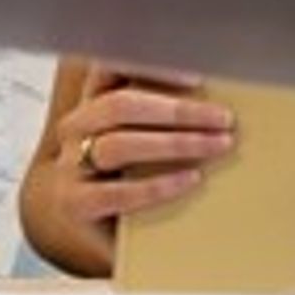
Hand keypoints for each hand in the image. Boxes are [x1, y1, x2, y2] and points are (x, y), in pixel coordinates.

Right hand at [20, 62, 235, 276]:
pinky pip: (117, 192)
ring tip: (216, 146)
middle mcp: (78, 126)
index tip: (196, 76)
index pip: (112, 67)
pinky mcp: (74, 203)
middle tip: (224, 120)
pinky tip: (191, 179)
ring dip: (176, 143)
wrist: (90, 227)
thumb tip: (219, 108)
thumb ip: (167, 116)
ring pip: (119, 145)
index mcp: (95, 99)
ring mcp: (70, 164)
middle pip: (121, 106)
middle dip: (179, 111)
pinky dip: (158, 185)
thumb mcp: (144, 136)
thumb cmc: (127, 173)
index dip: (150, 66)